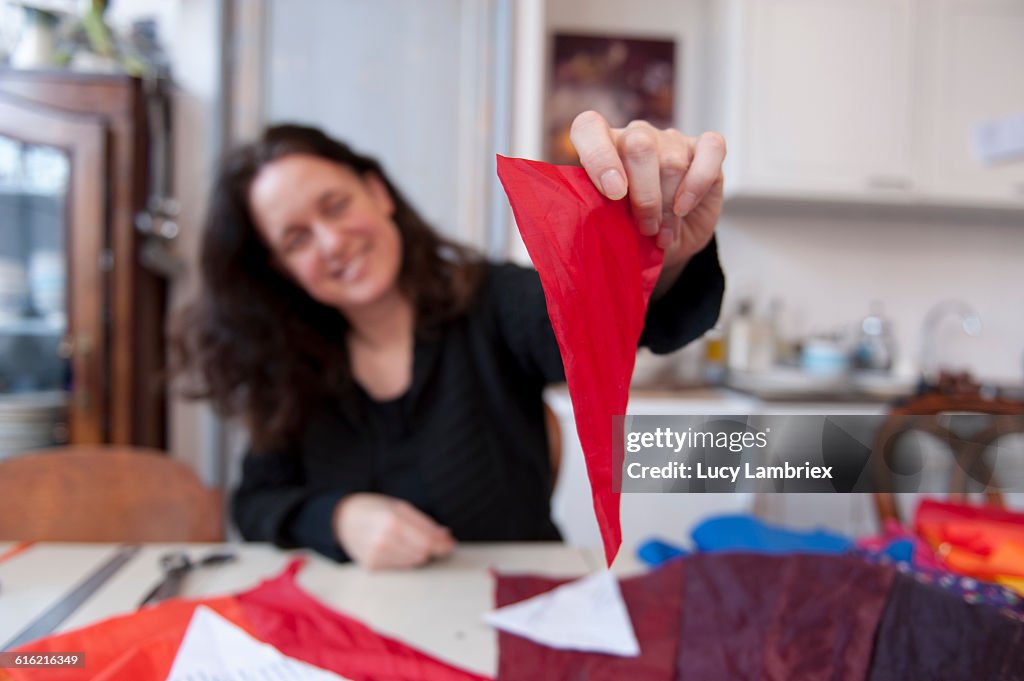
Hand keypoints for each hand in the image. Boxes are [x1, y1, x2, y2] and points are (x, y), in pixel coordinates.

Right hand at [333, 493, 454, 569]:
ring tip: (413, 541)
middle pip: (423, 553)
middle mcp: (383, 540)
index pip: (427, 541)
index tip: (450, 544)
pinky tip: (398, 548)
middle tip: (437, 541)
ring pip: (414, 562)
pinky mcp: (372, 567)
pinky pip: (401, 567)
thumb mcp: (399, 506)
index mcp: (392, 521)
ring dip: (419, 553)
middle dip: (432, 548)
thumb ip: (424, 522)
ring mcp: (376, 556)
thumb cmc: (374, 509)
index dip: (443, 544)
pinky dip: (405, 558)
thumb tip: (446, 537)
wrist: (342, 519)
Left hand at [570, 111, 725, 284]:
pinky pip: (711, 150)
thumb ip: (595, 213)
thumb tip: (584, 224)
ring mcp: (671, 139)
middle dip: (643, 196)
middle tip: (644, 228)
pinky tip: (685, 207)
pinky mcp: (705, 148)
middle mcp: (636, 135)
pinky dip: (697, 183)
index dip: (599, 157)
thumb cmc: (631, 232)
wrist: (668, 242)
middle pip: (638, 145)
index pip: (589, 127)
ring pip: (672, 160)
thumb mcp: (608, 226)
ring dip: (668, 205)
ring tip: (662, 234)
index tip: (613, 194)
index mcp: (602, 147)